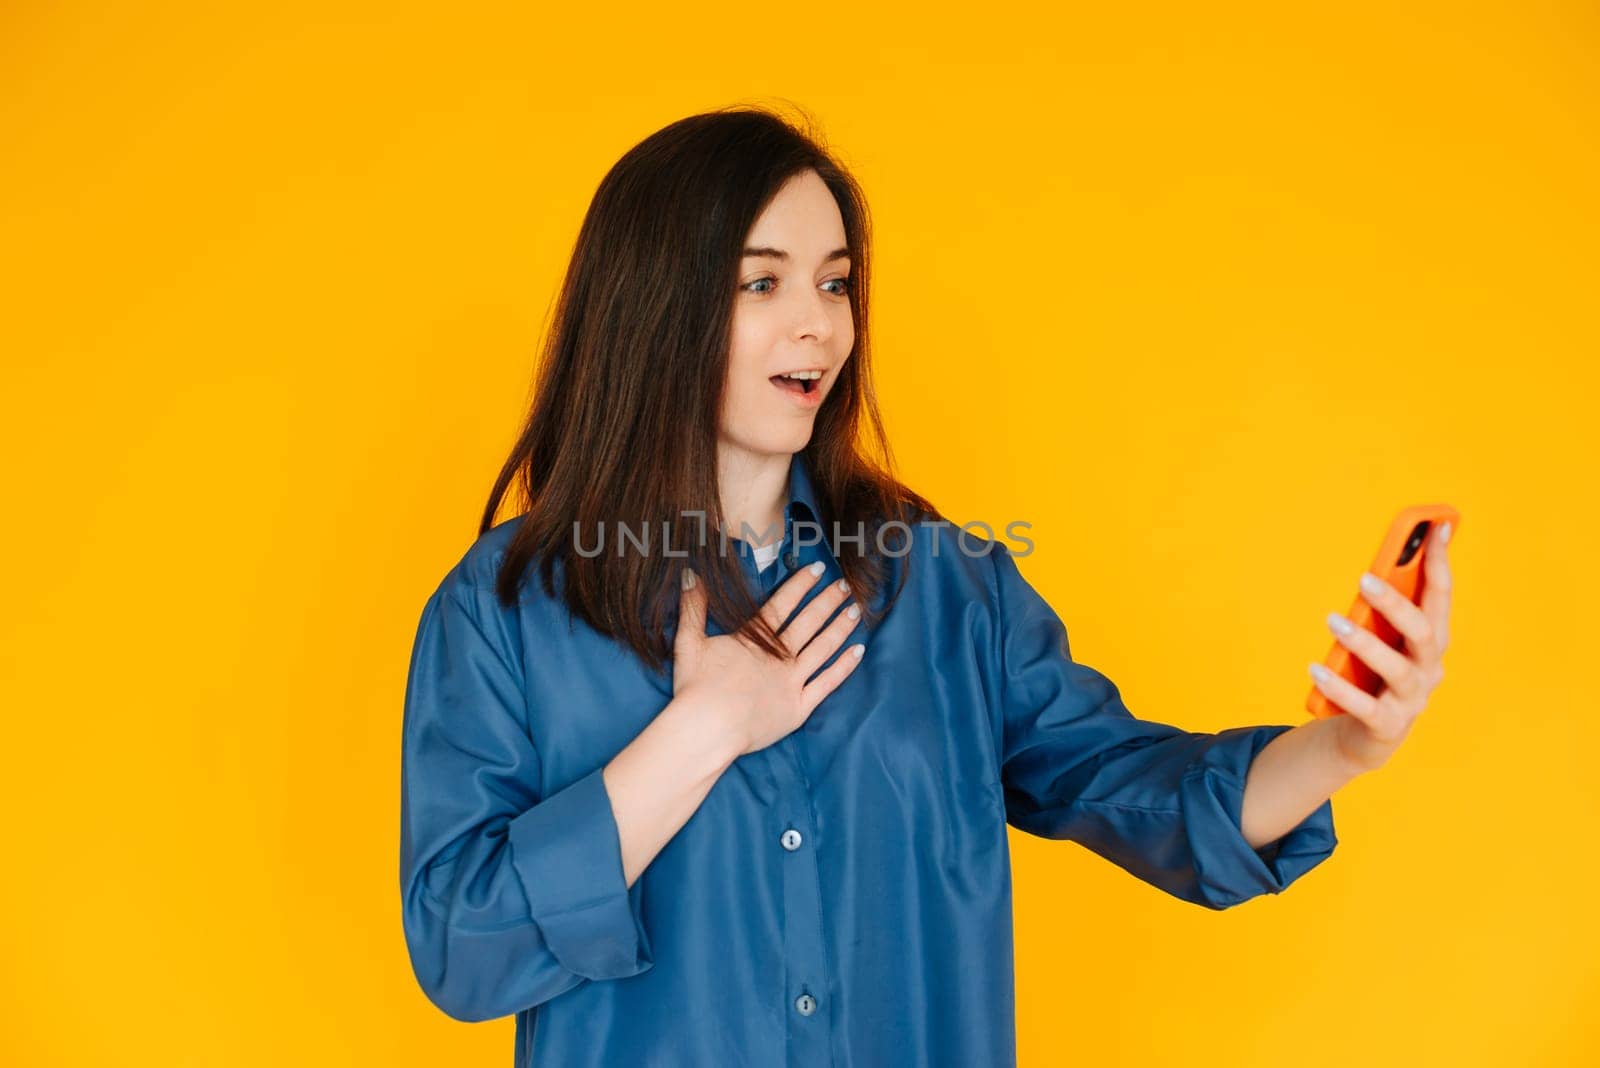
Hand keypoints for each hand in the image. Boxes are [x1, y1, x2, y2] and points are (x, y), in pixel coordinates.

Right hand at [672, 561, 864, 757]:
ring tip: (855, 610)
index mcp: (754, 638)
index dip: (802, 584)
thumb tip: (691, 573)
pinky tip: (858, 650)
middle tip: (845, 585)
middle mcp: (779, 655)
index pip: (783, 604)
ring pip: (823, 647)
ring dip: (840, 627)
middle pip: (809, 621)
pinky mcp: (799, 707)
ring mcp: (792, 681)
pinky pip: (827, 683)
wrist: (707, 728)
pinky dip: (844, 666)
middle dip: (828, 601)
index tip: (818, 568)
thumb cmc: (695, 688)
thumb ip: (693, 607)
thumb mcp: (688, 642)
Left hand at [1311, 520, 1454, 773]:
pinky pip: (1365, 706)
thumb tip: (1374, 567)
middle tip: (1362, 579)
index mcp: (1431, 641)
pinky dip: (1340, 688)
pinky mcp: (1387, 726)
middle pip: (1424, 632)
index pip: (1441, 597)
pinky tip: (1315, 670)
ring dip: (1365, 643)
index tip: (1438, 528)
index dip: (1441, 563)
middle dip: (1396, 604)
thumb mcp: (1382, 639)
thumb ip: (1383, 610)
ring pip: (1397, 669)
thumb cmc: (1373, 676)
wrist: (1365, 736)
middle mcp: (1429, 669)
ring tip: (1333, 620)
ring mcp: (1412, 700)